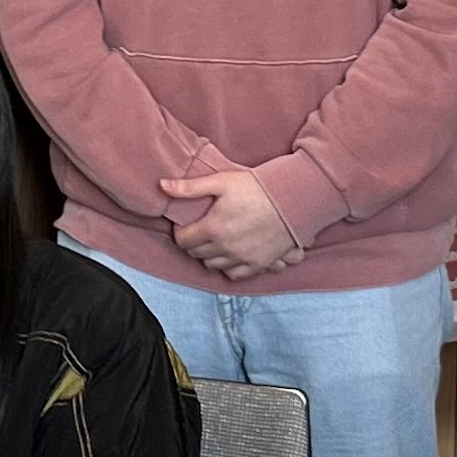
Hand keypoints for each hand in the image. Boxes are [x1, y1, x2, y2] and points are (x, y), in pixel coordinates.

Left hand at [166, 166, 299, 275]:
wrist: (293, 199)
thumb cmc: (257, 187)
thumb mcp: (221, 181)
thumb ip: (190, 187)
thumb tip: (162, 186)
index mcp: (213, 229)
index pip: (183, 241)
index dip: (181, 232)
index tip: (186, 225)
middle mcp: (225, 248)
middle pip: (197, 254)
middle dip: (194, 243)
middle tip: (199, 230)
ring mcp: (243, 258)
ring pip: (214, 265)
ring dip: (210, 255)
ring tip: (215, 241)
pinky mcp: (259, 264)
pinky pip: (235, 274)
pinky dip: (229, 266)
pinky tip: (231, 253)